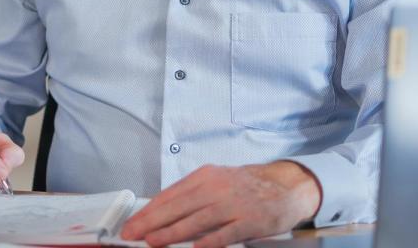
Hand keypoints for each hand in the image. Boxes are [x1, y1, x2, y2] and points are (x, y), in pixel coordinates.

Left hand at [120, 161, 321, 247]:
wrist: (285, 185)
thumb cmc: (245, 186)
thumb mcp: (215, 182)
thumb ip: (191, 196)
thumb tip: (160, 213)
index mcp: (204, 177)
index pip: (170, 195)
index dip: (148, 211)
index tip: (132, 224)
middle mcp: (216, 187)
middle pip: (178, 206)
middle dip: (152, 222)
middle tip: (132, 234)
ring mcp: (234, 204)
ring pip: (198, 219)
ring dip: (174, 232)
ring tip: (154, 241)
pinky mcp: (251, 220)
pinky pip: (227, 232)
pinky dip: (212, 241)